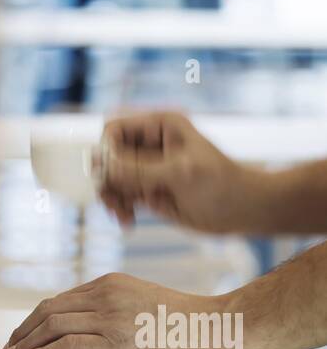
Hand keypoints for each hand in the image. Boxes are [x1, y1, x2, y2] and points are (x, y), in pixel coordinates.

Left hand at [1, 273, 244, 348]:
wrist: (217, 329)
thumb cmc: (186, 326)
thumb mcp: (141, 308)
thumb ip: (109, 320)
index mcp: (111, 282)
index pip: (62, 299)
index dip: (36, 318)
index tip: (23, 332)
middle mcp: (105, 294)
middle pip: (49, 310)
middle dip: (23, 330)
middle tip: (8, 346)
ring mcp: (108, 316)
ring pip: (51, 326)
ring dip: (25, 344)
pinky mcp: (113, 342)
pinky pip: (64, 347)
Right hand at [97, 110, 252, 233]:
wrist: (243, 210)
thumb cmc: (221, 183)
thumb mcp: (181, 173)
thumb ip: (141, 170)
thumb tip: (105, 166)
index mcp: (159, 126)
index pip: (115, 130)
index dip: (106, 150)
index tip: (109, 175)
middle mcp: (149, 145)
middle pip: (107, 156)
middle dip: (106, 178)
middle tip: (113, 201)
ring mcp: (147, 169)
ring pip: (111, 179)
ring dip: (111, 197)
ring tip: (123, 215)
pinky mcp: (148, 191)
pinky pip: (121, 196)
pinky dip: (120, 209)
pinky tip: (128, 222)